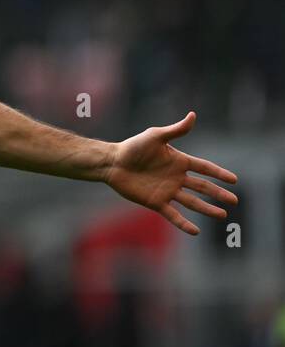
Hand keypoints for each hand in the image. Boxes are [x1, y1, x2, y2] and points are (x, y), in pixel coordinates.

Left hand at [103, 112, 237, 235]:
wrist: (112, 162)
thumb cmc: (133, 147)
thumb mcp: (155, 136)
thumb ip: (175, 130)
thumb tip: (193, 115)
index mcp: (179, 161)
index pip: (204, 168)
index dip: (219, 173)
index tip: (234, 180)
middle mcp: (176, 177)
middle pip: (202, 187)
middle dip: (218, 193)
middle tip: (234, 201)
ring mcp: (167, 191)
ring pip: (192, 202)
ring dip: (207, 209)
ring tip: (222, 215)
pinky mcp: (156, 202)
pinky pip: (173, 215)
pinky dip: (184, 223)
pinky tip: (195, 231)